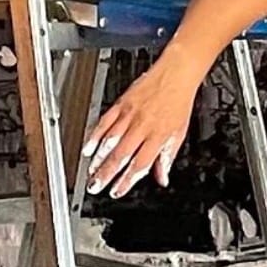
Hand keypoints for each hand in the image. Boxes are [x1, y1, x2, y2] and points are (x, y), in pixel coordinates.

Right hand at [82, 56, 198, 196]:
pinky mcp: (120, 104)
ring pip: (110, 141)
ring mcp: (129, 115)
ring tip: (90, 172)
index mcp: (158, 137)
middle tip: (95, 186)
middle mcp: (142, 127)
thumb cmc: (178, 103)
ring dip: (98, 159)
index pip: (139, 164)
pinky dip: (94, 136)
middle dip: (105, 174)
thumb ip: (167, 157)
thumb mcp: (179, 133)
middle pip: (121, 155)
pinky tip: (88, 148)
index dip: (127, 181)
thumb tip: (162, 178)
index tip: (117, 191)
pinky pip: (104, 123)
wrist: (175, 75)